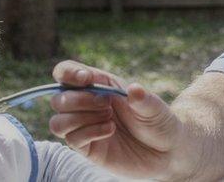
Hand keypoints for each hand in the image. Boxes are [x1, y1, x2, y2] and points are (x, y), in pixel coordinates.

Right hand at [49, 61, 182, 178]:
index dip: (68, 73)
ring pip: (57, 122)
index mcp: (99, 84)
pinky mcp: (87, 147)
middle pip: (59, 98)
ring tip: (109, 118)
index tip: (86, 79)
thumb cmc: (158, 122)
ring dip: (81, 118)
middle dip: (80, 100)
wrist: (166, 151)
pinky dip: (89, 133)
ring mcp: (85, 127)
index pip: (66, 72)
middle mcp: (87, 105)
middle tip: (107, 105)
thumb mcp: (155, 107)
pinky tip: (110, 130)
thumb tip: (134, 89)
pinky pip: (71, 139)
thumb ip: (144, 98)